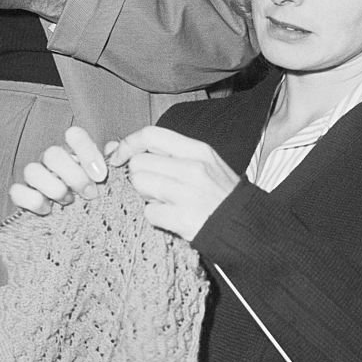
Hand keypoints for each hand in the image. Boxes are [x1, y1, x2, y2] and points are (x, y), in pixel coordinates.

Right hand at [10, 126, 108, 214]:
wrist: (77, 222)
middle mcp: (51, 160)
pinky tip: (48, 210)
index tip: (101, 175)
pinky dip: (33, 201)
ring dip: (54, 188)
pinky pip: (17, 191)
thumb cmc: (91, 193)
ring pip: (32, 170)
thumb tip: (113, 150)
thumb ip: (111, 162)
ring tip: (69, 201)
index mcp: (72, 151)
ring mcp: (35, 177)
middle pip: (52, 154)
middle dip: (73, 175)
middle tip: (90, 193)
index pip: (74, 135)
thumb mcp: (104, 179)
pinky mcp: (22, 195)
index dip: (86, 151)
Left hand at [108, 126, 238, 240]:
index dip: (128, 144)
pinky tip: (171, 217)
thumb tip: (116, 147)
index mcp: (198, 150)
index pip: (151, 134)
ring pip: (140, 185)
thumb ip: (166, 153)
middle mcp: (193, 168)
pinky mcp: (183, 218)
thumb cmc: (219, 194)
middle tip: (156, 187)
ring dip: (146, 196)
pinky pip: (149, 213)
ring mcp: (188, 193)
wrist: (245, 227)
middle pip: (139, 163)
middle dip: (139, 176)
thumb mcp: (203, 163)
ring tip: (165, 200)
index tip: (119, 157)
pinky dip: (156, 217)